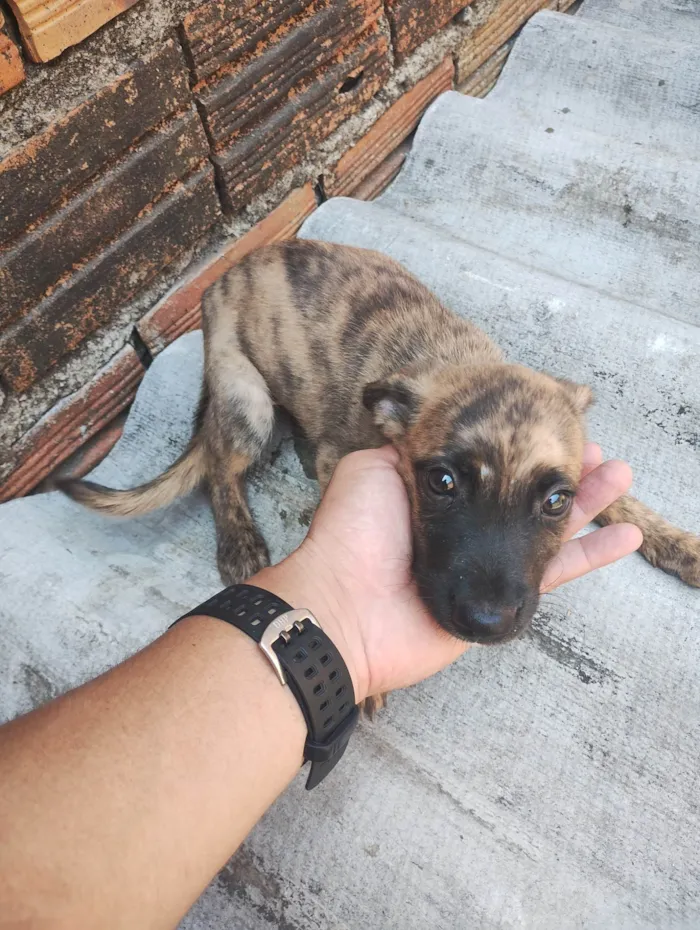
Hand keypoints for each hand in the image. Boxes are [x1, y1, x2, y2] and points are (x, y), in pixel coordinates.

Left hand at [256, 444, 641, 703]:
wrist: (349, 604)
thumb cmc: (355, 532)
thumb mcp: (371, 468)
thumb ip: (408, 444)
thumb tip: (432, 429)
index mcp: (438, 491)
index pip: (492, 460)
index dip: (523, 441)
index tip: (552, 420)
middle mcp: (467, 521)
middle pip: (525, 489)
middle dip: (562, 468)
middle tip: (597, 449)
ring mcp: (487, 557)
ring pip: (548, 525)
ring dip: (586, 501)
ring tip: (620, 475)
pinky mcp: (505, 594)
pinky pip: (557, 572)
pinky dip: (593, 554)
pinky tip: (626, 536)